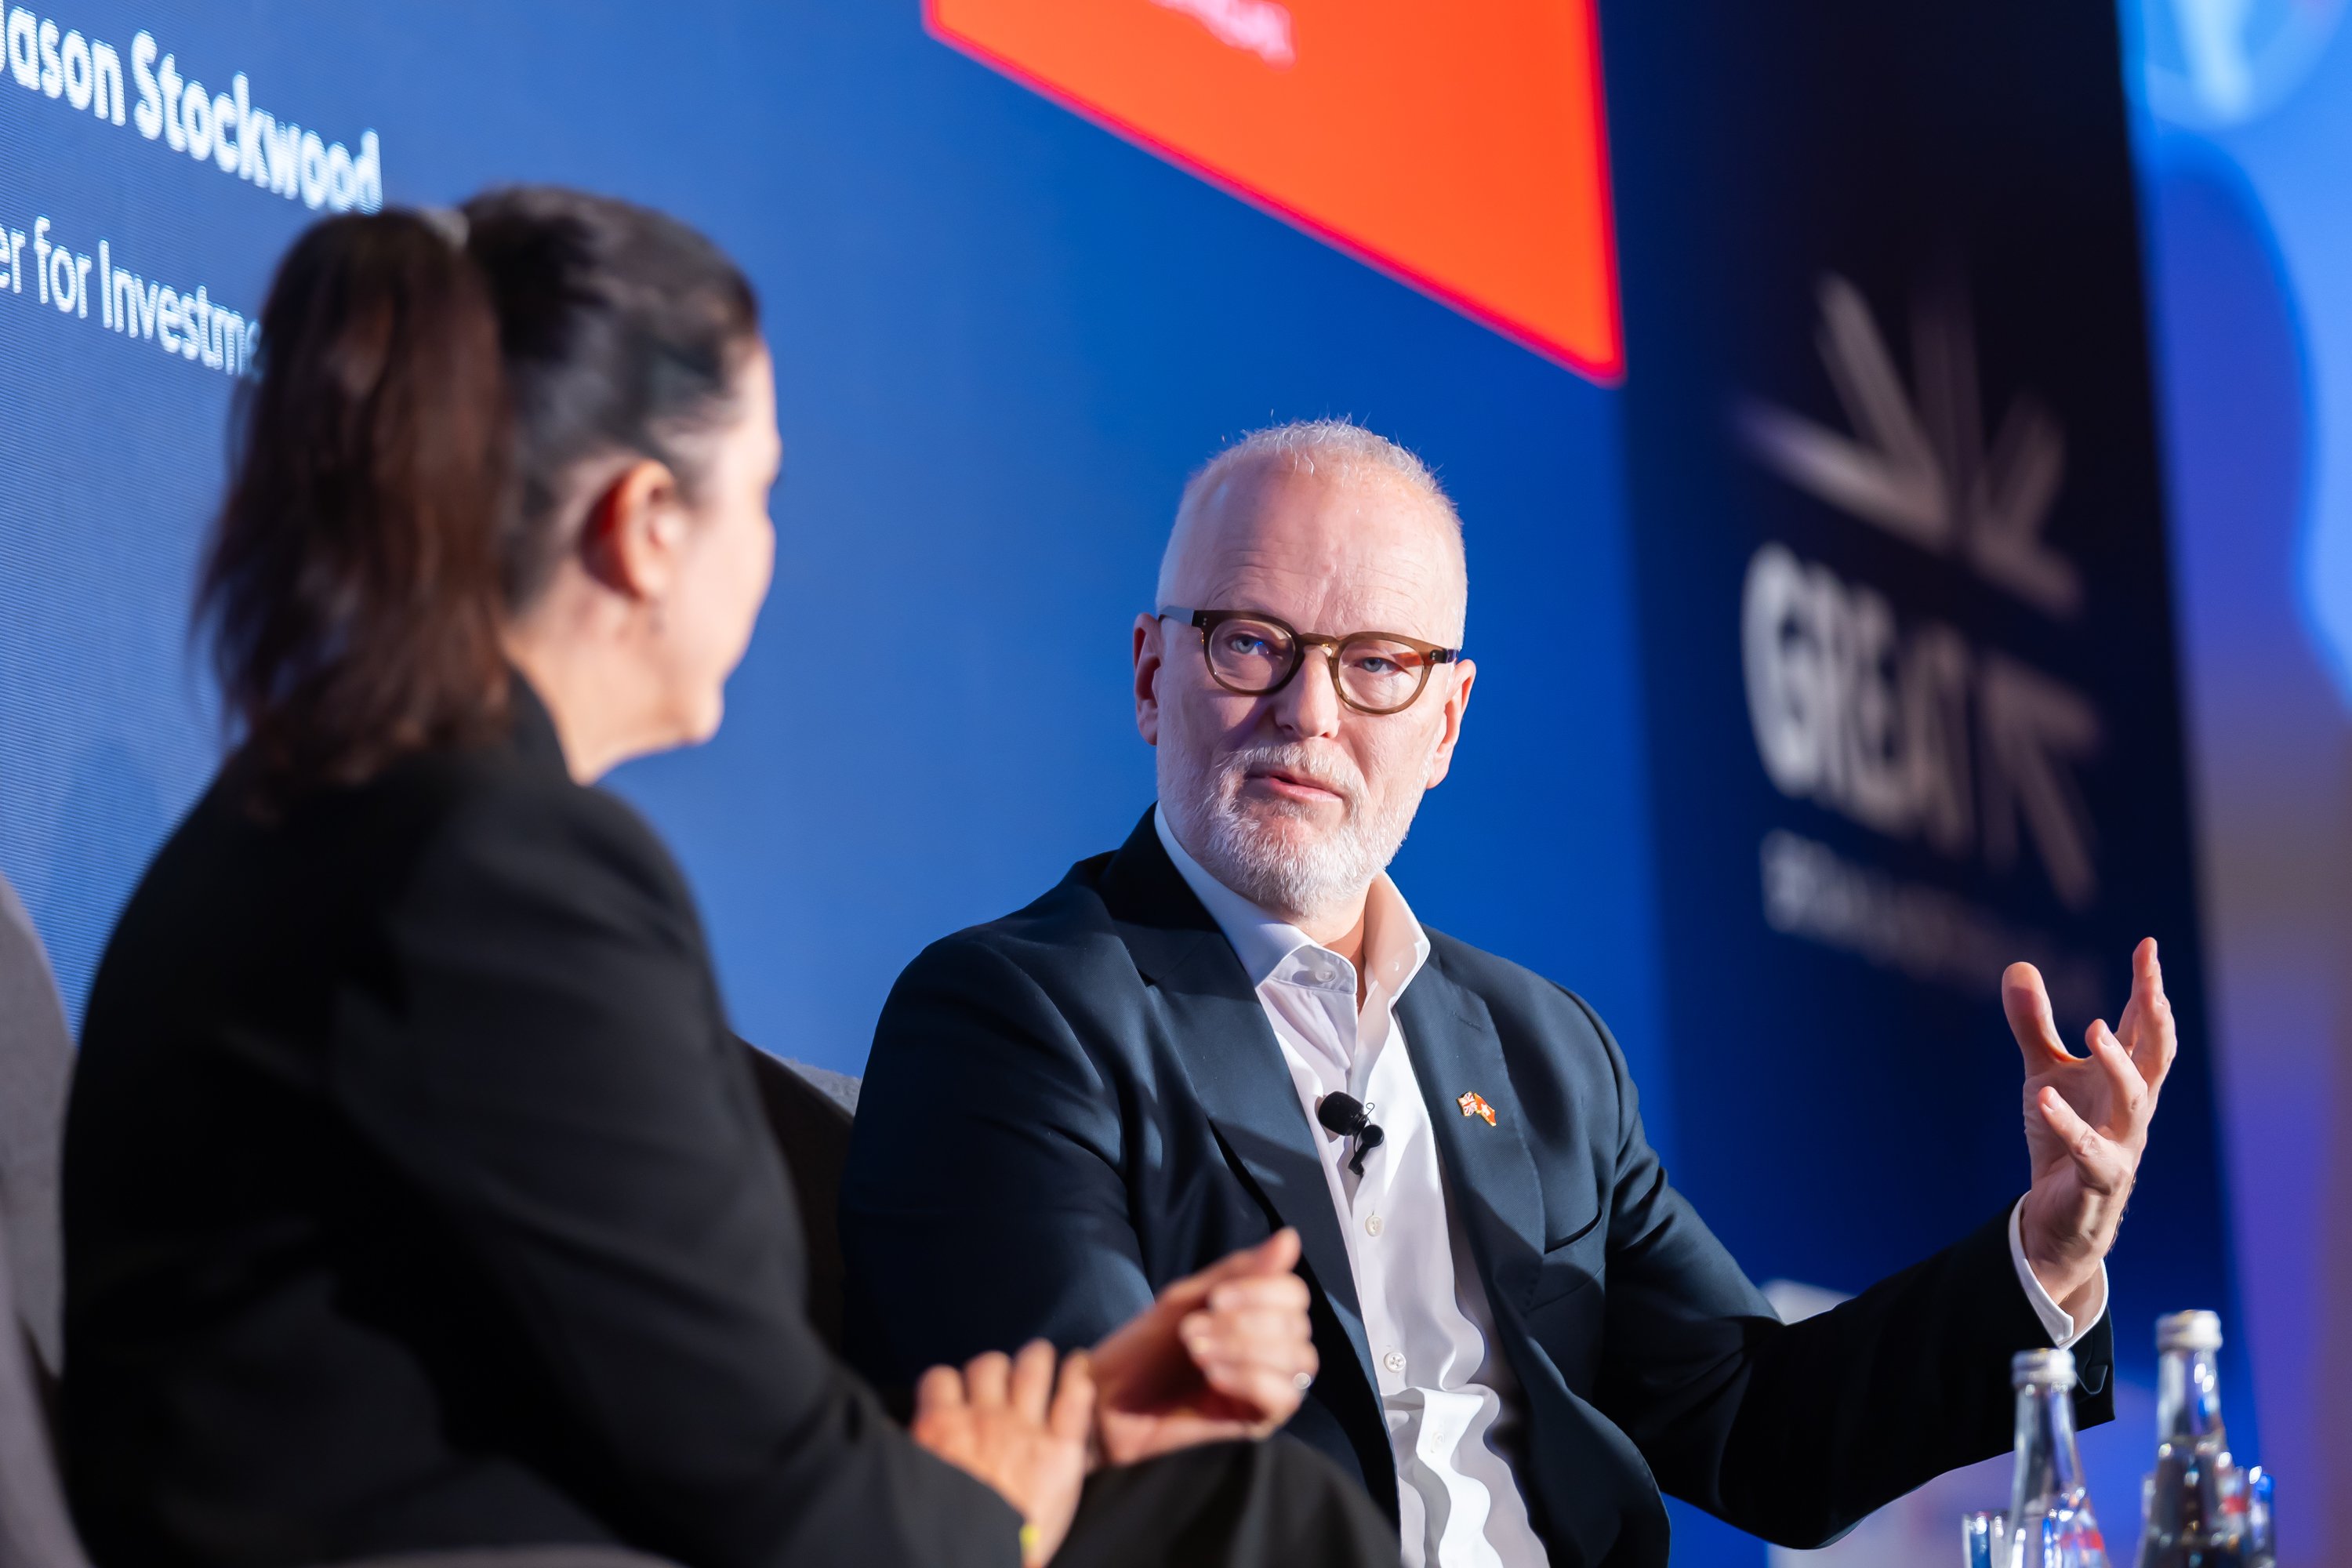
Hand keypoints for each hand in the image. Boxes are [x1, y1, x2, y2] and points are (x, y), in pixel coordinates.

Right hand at [912, 1341, 1092, 1567]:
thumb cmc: (943, 1532)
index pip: (939, 1379)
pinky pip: (1074, 1396)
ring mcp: (1025, 1429)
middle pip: (988, 1366)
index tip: (955, 1394)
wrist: (976, 1560)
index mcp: (942, 1427)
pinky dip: (1077, 1378)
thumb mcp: (907, 1484)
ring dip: (1036, 1360)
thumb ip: (903, 1451)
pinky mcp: (1061, 1448)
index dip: (948, 1384)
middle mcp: (983, 1418)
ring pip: (1031, 1368)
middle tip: (1002, 1380)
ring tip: (1041, 1360)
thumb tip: (882, 1434)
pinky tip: (1078, 1370)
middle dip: (994, 1370)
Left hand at [1089, 1229, 1318, 1465]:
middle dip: (1243, 1323)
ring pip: (1296, 1360)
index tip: (1214, 1299)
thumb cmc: (1146, 1348)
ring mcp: (1270, 1386)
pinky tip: (1213, 1377)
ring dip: (1244, 1349)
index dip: (1261, 1291)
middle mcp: (1273, 1349)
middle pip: (1296, 1326)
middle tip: (1192, 1332)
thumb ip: (1239, 1271)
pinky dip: (1250, 1379)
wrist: (1110, 1401)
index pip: (1293, 1294)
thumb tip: (1290, 1238)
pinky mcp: (1261, 1421)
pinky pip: (1283, 1396)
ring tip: (1197, 1352)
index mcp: (1259, 1315)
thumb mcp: (1188, 1300)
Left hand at [2004, 937, 2176, 1321]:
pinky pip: (2090, 1150)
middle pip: (2156, 1056)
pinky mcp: (2099, 1178)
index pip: (2143, 1026)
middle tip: (2148, 979)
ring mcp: (2122, 1143)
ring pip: (2135, 1100)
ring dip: (2118, 1064)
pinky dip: (2068, 1124)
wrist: (2057, 1215)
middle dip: (2156, 1016)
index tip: (2147, 944)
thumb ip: (2034, 1025)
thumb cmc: (2062, 1139)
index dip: (2148, 987)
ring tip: (2095, 1027)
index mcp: (2123, 1078)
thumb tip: (2018, 965)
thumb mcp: (2043, 1074)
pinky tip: (2044, 1099)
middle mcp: (2132, 1108)